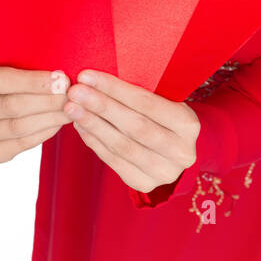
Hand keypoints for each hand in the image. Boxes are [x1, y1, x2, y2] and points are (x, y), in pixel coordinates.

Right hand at [0, 63, 74, 162]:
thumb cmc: (9, 76)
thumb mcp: (10, 62)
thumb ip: (27, 62)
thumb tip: (60, 72)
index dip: (33, 81)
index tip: (62, 79)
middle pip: (11, 106)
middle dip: (47, 100)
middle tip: (72, 94)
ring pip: (19, 127)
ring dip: (50, 117)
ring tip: (72, 108)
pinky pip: (23, 143)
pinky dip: (45, 131)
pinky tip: (60, 121)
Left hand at [64, 69, 199, 194]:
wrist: (174, 148)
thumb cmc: (162, 114)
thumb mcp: (164, 100)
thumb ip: (141, 91)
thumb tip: (97, 79)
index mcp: (189, 125)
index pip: (148, 104)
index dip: (116, 89)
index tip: (88, 76)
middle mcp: (181, 152)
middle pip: (134, 127)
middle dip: (101, 107)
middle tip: (75, 92)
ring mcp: (164, 172)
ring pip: (121, 146)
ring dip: (93, 125)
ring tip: (71, 108)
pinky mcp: (145, 183)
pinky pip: (114, 161)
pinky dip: (94, 142)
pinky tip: (80, 126)